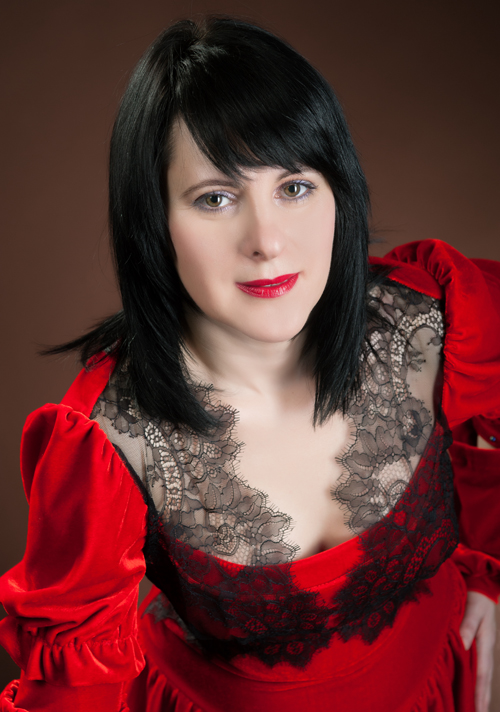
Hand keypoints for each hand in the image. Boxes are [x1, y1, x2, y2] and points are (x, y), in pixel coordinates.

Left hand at [459, 590, 495, 711]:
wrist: (481, 585)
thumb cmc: (476, 597)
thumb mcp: (473, 610)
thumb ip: (467, 626)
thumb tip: (463, 644)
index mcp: (486, 642)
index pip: (482, 673)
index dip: (480, 692)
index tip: (478, 710)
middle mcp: (486, 648)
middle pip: (484, 679)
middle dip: (481, 699)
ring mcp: (483, 647)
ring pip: (481, 675)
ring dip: (478, 692)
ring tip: (474, 710)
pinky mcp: (477, 644)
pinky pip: (476, 666)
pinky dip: (474, 680)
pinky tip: (469, 688)